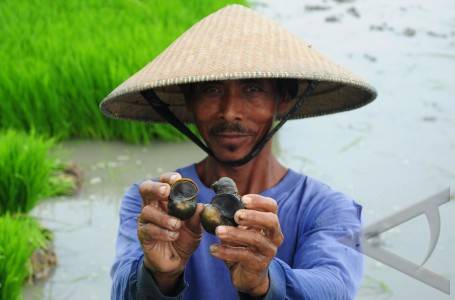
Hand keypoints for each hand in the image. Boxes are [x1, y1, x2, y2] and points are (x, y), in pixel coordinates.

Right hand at [138, 172, 202, 292]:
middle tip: (167, 192)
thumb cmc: (184, 238)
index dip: (168, 178)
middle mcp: (153, 206)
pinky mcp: (143, 235)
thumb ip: (197, 218)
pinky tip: (173, 236)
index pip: (163, 182)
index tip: (177, 179)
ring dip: (164, 217)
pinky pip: (149, 229)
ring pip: (147, 211)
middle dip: (156, 188)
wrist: (176, 261)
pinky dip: (163, 232)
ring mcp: (146, 220)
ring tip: (177, 225)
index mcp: (166, 200)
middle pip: (145, 188)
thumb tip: (201, 206)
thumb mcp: (195, 228)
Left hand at [210, 194, 283, 296]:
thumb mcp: (240, 227)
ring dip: (235, 234)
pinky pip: (244, 256)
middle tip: (237, 215)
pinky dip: (227, 252)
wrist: (247, 274)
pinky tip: (213, 249)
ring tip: (218, 231)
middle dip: (254, 216)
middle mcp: (274, 235)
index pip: (272, 207)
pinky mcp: (259, 265)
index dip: (259, 201)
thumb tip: (218, 185)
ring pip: (256, 239)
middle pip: (271, 221)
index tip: (243, 199)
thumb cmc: (243, 245)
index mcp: (270, 222)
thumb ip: (233, 209)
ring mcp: (268, 251)